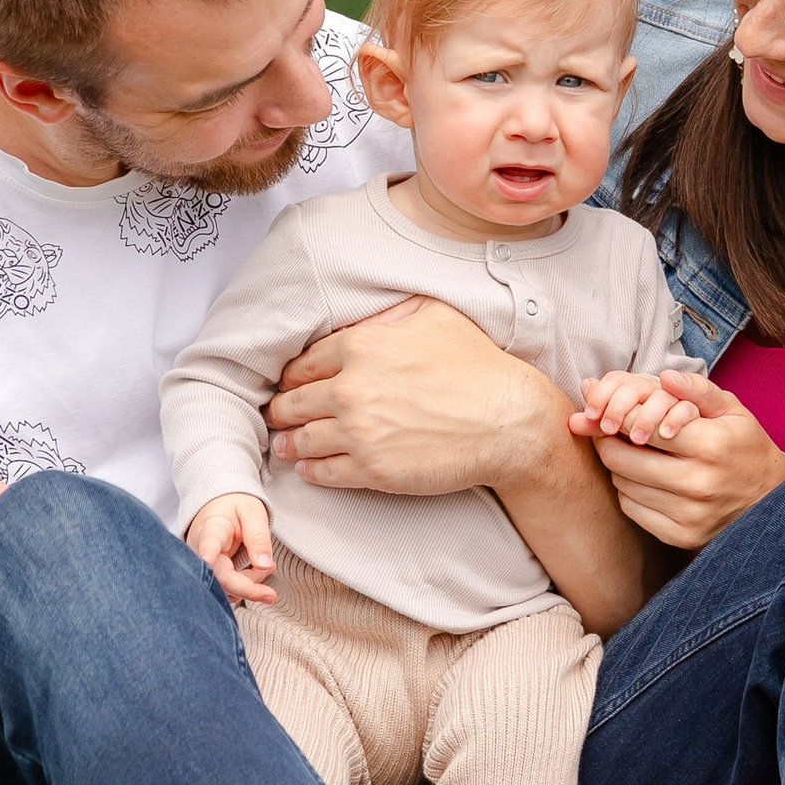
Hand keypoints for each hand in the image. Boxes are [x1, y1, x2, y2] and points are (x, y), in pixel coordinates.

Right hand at [186, 493, 277, 606]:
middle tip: (271, 595)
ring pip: (222, 586)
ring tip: (268, 567)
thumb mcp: (252, 513)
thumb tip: (265, 566)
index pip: (209, 542)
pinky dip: (244, 585)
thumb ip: (258, 538)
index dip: (208, 552)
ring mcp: (202, 564)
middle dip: (246, 588)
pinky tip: (258, 571)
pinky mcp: (207, 574)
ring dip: (248, 585)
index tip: (208, 560)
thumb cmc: (235, 508)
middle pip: (218, 575)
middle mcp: (201, 549)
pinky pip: (224, 587)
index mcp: (213, 527)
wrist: (219, 507)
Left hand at [265, 296, 560, 496]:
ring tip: (284, 444)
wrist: (509, 421)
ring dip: (289, 441)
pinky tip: (306, 469)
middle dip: (282, 409)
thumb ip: (391, 313)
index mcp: (360, 346)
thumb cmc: (478, 366)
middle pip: (294, 402)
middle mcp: (351, 388)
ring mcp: (359, 432)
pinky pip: (323, 472)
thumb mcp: (435, 315)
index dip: (293, 375)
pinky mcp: (372, 469)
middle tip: (276, 414)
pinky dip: (310, 471)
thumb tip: (367, 315)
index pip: (305, 363)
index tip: (287, 383)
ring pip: (303, 439)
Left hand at [571, 367, 784, 551]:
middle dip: (607, 440)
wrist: (772, 500)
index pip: (641, 427)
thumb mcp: (731, 410)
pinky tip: (642, 478)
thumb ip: (697, 390)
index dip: (617, 416)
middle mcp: (698, 483)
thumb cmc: (746, 447)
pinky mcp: (680, 536)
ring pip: (622, 484)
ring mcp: (689, 514)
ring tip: (630, 452)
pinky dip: (627, 491)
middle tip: (608, 429)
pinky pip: (631, 509)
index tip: (609, 410)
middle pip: (621, 459)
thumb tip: (664, 377)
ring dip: (618, 465)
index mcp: (710, 446)